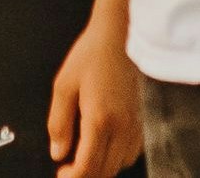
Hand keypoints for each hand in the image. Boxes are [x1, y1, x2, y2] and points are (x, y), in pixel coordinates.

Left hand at [44, 17, 142, 177]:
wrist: (119, 36)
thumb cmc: (91, 56)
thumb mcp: (63, 86)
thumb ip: (58, 123)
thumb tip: (58, 152)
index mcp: (99, 120)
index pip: (88, 168)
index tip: (60, 172)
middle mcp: (121, 127)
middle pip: (104, 172)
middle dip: (84, 175)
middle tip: (68, 166)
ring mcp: (134, 125)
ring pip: (119, 166)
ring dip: (101, 168)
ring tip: (84, 156)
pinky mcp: (141, 120)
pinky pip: (131, 154)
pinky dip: (116, 159)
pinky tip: (104, 146)